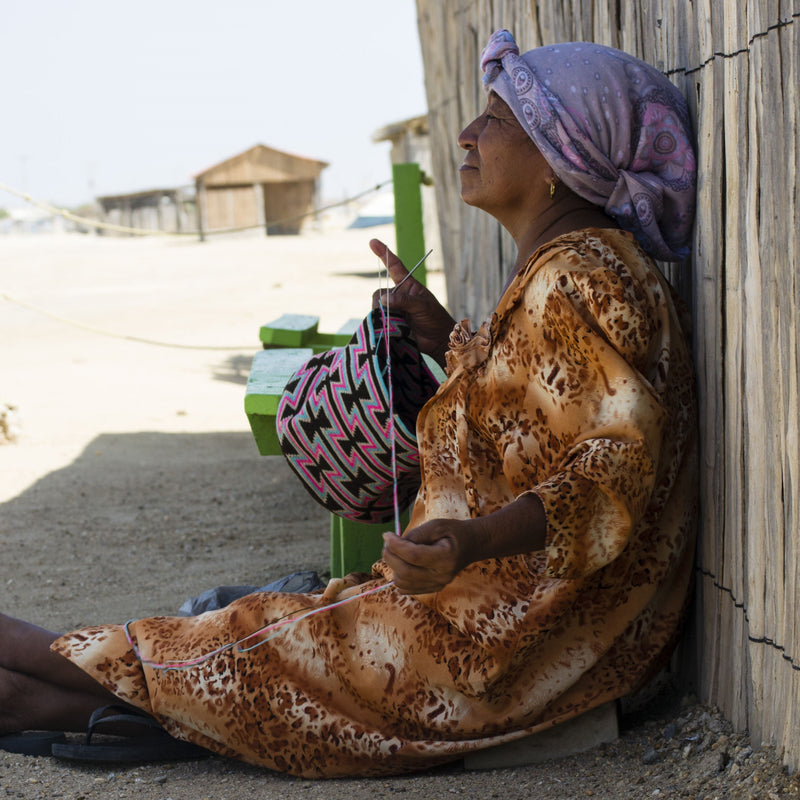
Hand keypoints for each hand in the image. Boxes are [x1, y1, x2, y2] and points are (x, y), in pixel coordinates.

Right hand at [369, 239, 455, 367]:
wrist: (439, 341)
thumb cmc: (435, 319)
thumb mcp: (423, 306)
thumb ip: (404, 300)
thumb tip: (383, 299)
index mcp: (409, 286)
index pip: (394, 266)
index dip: (384, 254)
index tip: (372, 241)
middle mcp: (399, 296)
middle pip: (380, 293)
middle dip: (382, 303)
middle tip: (392, 314)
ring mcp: (394, 310)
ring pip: (377, 308)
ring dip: (383, 316)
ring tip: (397, 325)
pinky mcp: (390, 324)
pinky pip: (377, 321)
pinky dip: (380, 325)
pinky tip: (389, 330)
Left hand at [383, 494, 548, 593]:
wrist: (471, 545)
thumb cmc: (453, 532)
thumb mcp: (436, 525)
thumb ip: (416, 535)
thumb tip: (393, 543)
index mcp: (446, 557)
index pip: (414, 556)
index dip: (396, 546)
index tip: (386, 535)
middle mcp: (442, 576)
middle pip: (405, 572)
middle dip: (390, 557)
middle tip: (387, 543)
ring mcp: (438, 585)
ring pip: (403, 583)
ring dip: (393, 566)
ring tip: (395, 551)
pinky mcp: (433, 589)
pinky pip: (407, 589)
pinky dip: (398, 576)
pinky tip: (402, 563)